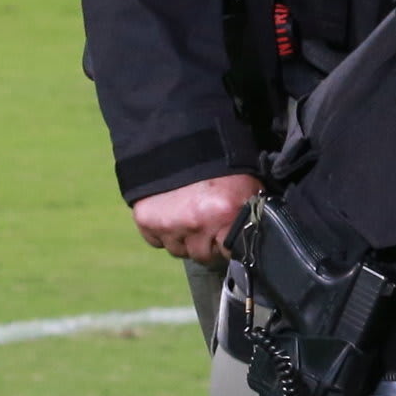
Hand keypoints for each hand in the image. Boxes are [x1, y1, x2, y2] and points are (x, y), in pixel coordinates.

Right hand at [131, 171, 257, 263]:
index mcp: (224, 215)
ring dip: (184, 238)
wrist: (180, 139)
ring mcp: (168, 224)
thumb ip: (246, 219)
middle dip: (206, 243)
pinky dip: (162, 232)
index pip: (230, 254)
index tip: (227, 237)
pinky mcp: (146, 221)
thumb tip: (249, 246)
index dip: (228, 247)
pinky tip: (170, 213)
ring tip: (187, 214)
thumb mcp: (245, 190)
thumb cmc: (221, 167)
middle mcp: (195, 223)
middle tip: (207, 221)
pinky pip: (156, 241)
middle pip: (202, 256)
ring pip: (178, 251)